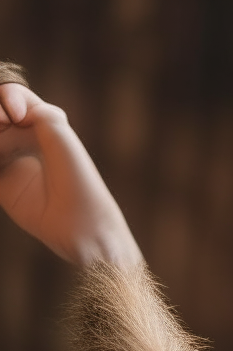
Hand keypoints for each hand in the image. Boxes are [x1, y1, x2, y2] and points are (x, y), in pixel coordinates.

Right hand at [0, 83, 139, 265]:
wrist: (79, 226)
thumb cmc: (79, 182)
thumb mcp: (62, 139)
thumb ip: (40, 114)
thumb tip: (15, 108)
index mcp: (45, 126)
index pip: (15, 98)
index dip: (8, 97)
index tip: (15, 115)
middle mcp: (25, 139)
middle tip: (0, 123)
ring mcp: (11, 160)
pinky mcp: (1, 182)